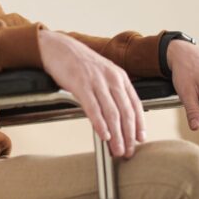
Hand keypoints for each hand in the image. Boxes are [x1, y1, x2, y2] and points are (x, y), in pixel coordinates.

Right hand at [38, 30, 144, 157]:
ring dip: (116, 135)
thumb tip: (118, 117)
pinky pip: (93, 108)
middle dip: (129, 135)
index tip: (140, 139)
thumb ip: (112, 92)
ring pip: (112, 113)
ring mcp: (97, 81)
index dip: (139, 124)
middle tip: (128, 150)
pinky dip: (100, 124)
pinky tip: (103, 135)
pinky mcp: (81, 84)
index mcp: (120, 76)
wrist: (58, 47)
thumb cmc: (79, 62)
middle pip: (126, 111)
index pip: (135, 104)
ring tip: (117, 149)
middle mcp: (111, 78)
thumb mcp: (103, 73)